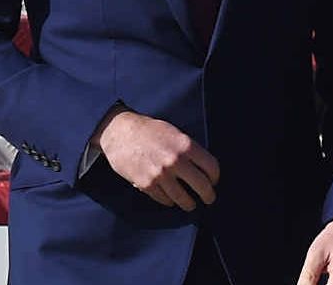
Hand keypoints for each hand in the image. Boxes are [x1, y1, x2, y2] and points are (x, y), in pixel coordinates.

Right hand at [93, 106, 219, 210]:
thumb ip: (188, 149)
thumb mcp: (173, 132)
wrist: (118, 131)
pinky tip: (169, 196)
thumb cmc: (147, 129)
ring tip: (189, 203)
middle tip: (207, 198)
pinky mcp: (147, 184)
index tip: (212, 181)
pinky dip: (169, 200)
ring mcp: (161, 175)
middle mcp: (176, 161)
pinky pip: (165, 200)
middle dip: (208, 196)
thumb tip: (202, 169)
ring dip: (189, 203)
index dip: (215, 177)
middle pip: (203, 187)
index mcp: (185, 145)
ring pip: (185, 200)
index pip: (212, 168)